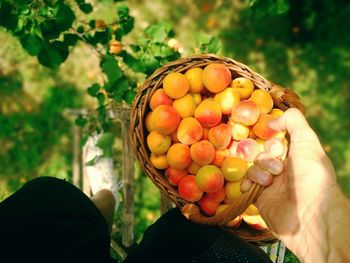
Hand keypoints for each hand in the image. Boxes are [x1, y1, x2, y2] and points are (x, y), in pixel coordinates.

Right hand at [243, 108, 338, 259]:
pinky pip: (246, 184)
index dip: (274, 142)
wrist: (310, 216)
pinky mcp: (260, 198)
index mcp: (296, 156)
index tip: (277, 145)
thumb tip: (273, 119)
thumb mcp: (307, 140)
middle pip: (262, 153)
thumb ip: (293, 121)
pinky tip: (253, 186)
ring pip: (253, 167)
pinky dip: (247, 183)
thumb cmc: (311, 175)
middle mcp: (284, 170)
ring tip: (270, 182)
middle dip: (267, 158)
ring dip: (259, 172)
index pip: (276, 142)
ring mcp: (271, 185)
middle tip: (279, 169)